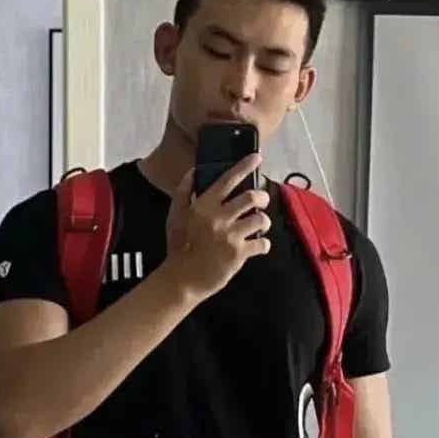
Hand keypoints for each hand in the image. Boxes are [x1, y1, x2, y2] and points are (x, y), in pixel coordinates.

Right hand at [164, 153, 271, 300]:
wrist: (182, 280)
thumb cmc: (179, 246)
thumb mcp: (175, 216)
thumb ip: (183, 191)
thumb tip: (194, 171)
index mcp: (203, 206)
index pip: (228, 179)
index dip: (245, 166)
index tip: (257, 157)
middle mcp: (218, 218)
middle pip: (252, 197)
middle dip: (262, 197)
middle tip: (261, 201)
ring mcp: (230, 236)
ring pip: (261, 220)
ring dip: (263, 221)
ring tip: (258, 226)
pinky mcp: (239, 254)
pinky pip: (262, 243)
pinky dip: (263, 244)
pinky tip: (257, 245)